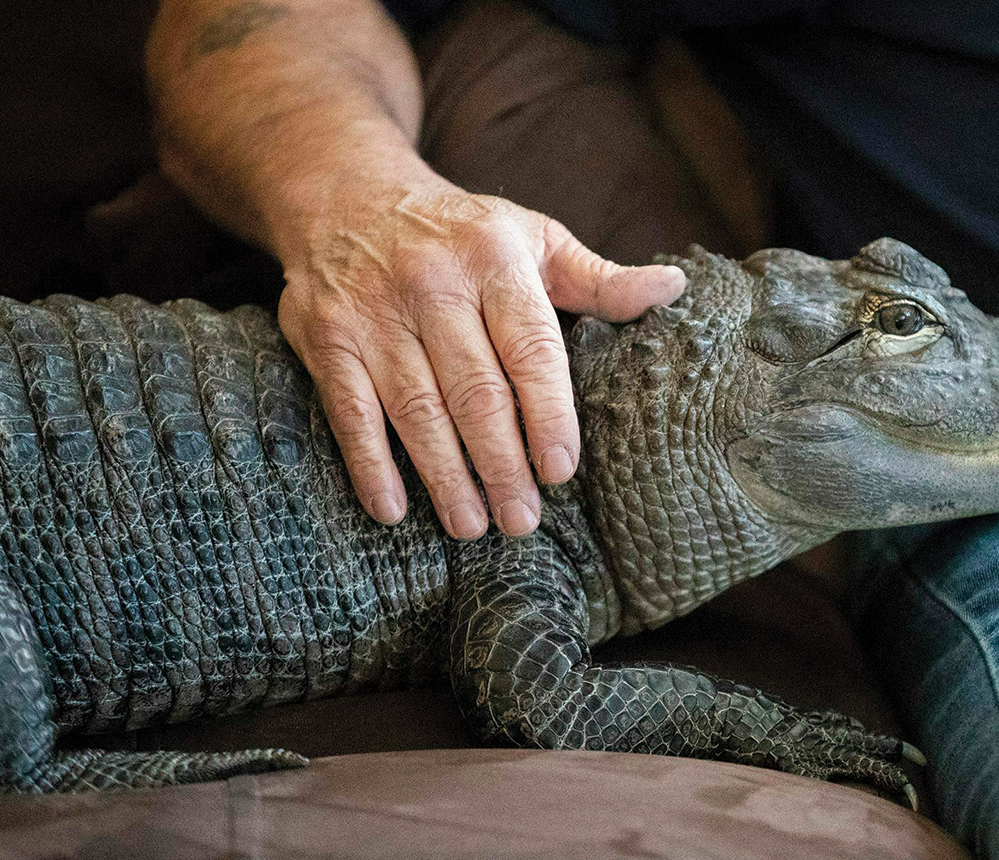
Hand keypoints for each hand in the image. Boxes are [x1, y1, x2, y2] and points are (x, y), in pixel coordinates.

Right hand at [274, 170, 684, 538]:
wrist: (347, 193)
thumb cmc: (461, 233)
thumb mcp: (534, 238)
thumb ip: (599, 278)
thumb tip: (673, 288)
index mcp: (494, 259)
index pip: (529, 348)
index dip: (547, 414)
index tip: (561, 470)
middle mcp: (431, 284)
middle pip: (474, 392)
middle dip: (501, 464)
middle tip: (523, 521)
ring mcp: (372, 314)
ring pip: (416, 411)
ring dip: (446, 477)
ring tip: (474, 526)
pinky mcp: (325, 339)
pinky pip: (350, 413)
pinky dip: (371, 466)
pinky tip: (394, 509)